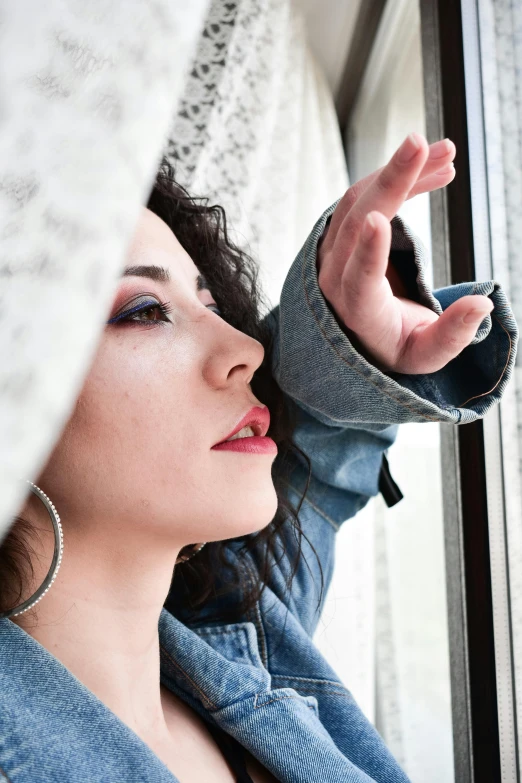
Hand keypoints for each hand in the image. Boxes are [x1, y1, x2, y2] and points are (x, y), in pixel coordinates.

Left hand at [317, 133, 493, 373]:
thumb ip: (451, 335)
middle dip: (390, 182)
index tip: (378, 221)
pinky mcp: (342, 231)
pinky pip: (366, 195)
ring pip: (360, 200)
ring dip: (401, 172)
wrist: (361, 333)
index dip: (367, 251)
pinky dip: (398, 178)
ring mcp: (333, 250)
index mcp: (356, 310)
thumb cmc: (396, 345)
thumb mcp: (425, 355)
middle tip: (421, 146)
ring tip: (446, 154)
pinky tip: (434, 166)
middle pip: (356, 222)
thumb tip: (482, 304)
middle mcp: (334, 276)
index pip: (357, 279)